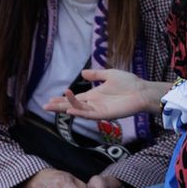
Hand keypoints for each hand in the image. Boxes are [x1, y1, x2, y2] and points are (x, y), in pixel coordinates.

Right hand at [41, 68, 162, 119]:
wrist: (141, 90)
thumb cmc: (129, 83)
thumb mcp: (109, 75)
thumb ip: (96, 74)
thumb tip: (82, 72)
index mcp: (94, 95)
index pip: (75, 98)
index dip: (63, 99)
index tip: (50, 99)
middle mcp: (94, 104)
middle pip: (73, 106)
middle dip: (59, 106)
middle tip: (45, 106)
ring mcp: (98, 110)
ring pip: (78, 110)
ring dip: (66, 106)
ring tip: (54, 104)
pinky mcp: (104, 114)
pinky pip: (89, 114)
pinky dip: (79, 112)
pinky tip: (70, 110)